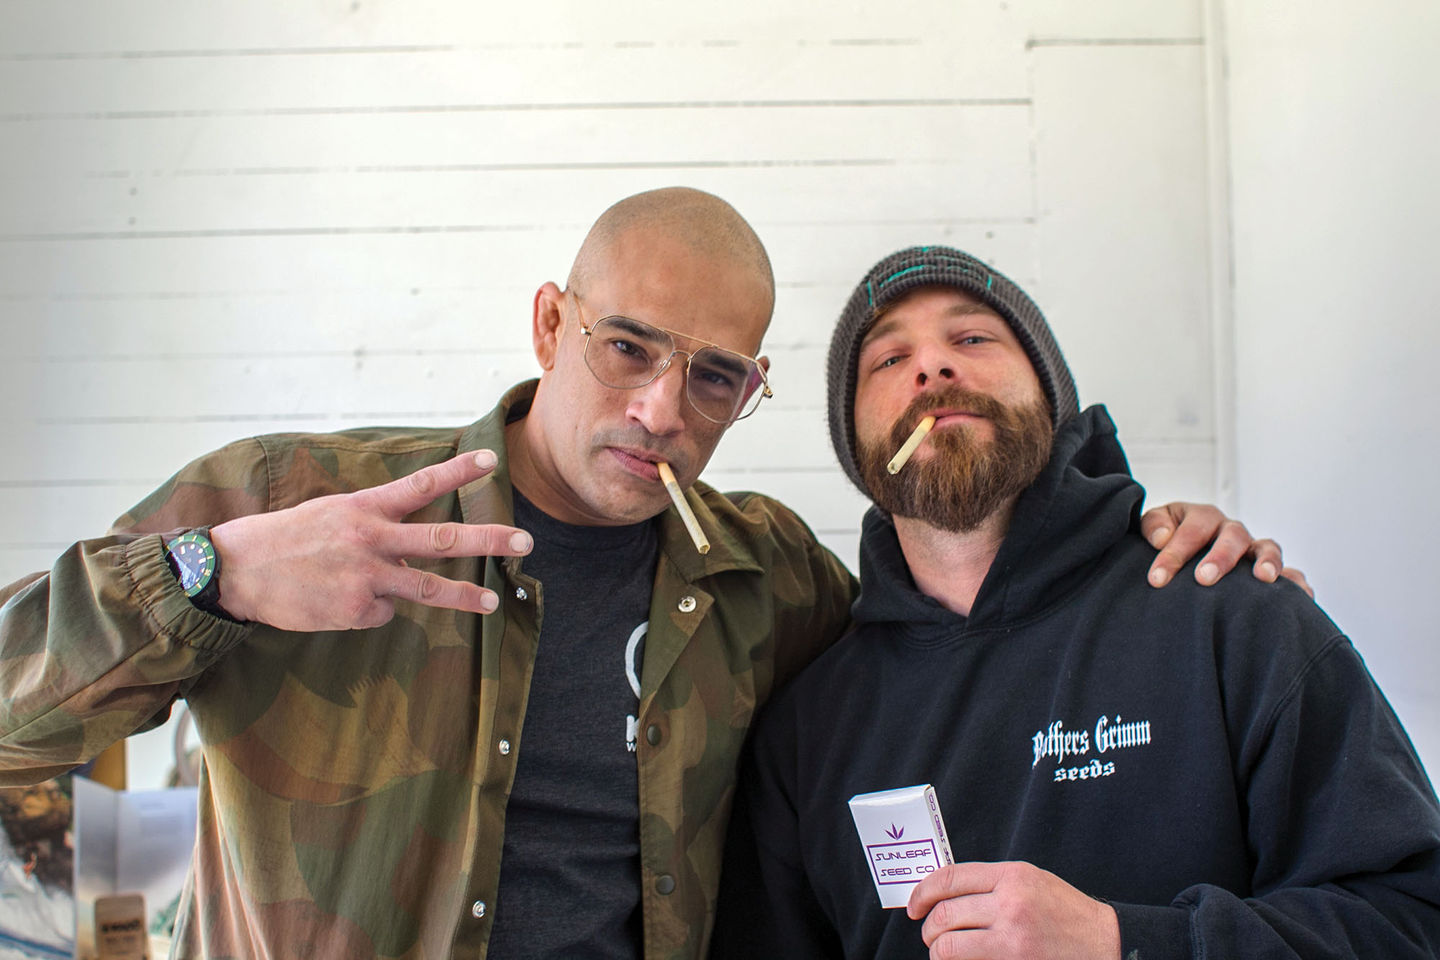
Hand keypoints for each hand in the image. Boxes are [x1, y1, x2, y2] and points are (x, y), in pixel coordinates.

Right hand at [209, 450, 532, 629]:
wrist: (237, 571)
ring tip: (493, 602)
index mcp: (364, 508)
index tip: (492, 461)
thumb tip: (409, 548)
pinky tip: (337, 602)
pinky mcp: (354, 609)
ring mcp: (366, 576)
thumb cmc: (285, 539)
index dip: (458, 471)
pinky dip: (367, 610)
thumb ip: (373, 524)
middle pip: (442, 538)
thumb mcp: (330, 514)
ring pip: (426, 588)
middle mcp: (371, 538)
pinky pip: (380, 613)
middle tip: (524, 540)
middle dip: (487, 538)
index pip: (421, 484)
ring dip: (464, 595)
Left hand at [907, 861, 1119, 959]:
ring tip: (942, 951)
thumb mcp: (1031, 880)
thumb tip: (946, 892)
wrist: (1106, 942)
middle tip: (930, 933)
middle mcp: (1010, 903)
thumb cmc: (1066, 912)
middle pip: (945, 914)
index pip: (950, 878)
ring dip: (938, 951)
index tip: (914, 905)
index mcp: (1012, 875)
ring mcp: (1012, 937)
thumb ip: (992, 883)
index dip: (922, 892)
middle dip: (929, 927)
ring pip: (950, 945)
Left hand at [1140, 502, 1313, 596]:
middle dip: (1219, 557)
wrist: (1182, 550)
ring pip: (1267, 548)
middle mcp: (1230, 531)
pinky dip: (1297, 583)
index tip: (1157, 579)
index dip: (1173, 554)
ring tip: (1264, 578)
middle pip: (1232, 536)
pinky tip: (1303, 597)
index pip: (1190, 531)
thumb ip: (1154, 526)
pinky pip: (1291, 574)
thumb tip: (1161, 538)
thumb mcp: (1155, 527)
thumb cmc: (1165, 540)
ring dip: (1267, 561)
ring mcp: (1253, 549)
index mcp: (1202, 518)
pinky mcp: (1270, 569)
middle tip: (1204, 579)